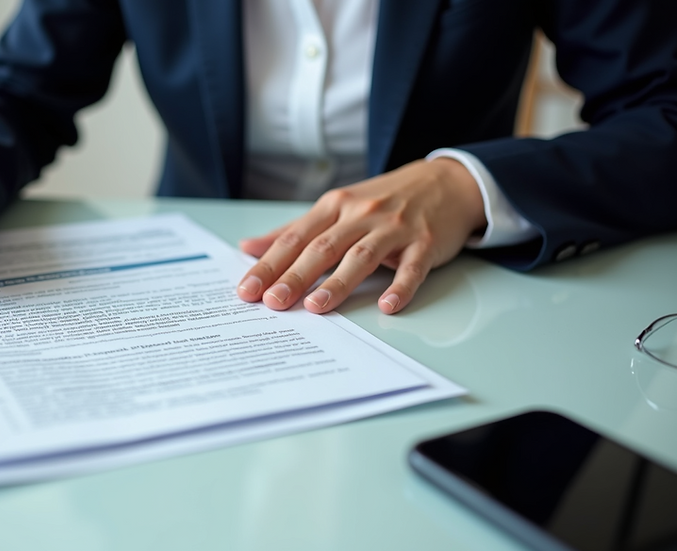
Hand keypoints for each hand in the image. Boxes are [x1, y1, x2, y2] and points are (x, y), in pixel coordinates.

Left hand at [235, 158, 486, 314]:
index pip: (294, 238)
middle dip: (295, 276)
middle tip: (273, 302)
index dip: (269, 264)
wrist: (445, 182)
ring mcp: (394, 228)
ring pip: (360, 256)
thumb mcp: (336, 207)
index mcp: (334, 206)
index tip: (247, 290)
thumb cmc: (383, 199)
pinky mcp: (425, 242)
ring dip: (338, 283)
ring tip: (315, 307)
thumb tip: (248, 247)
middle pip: (322, 248)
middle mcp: (360, 215)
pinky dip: (400, 287)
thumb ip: (293, 229)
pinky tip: (388, 306)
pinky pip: (411, 268)